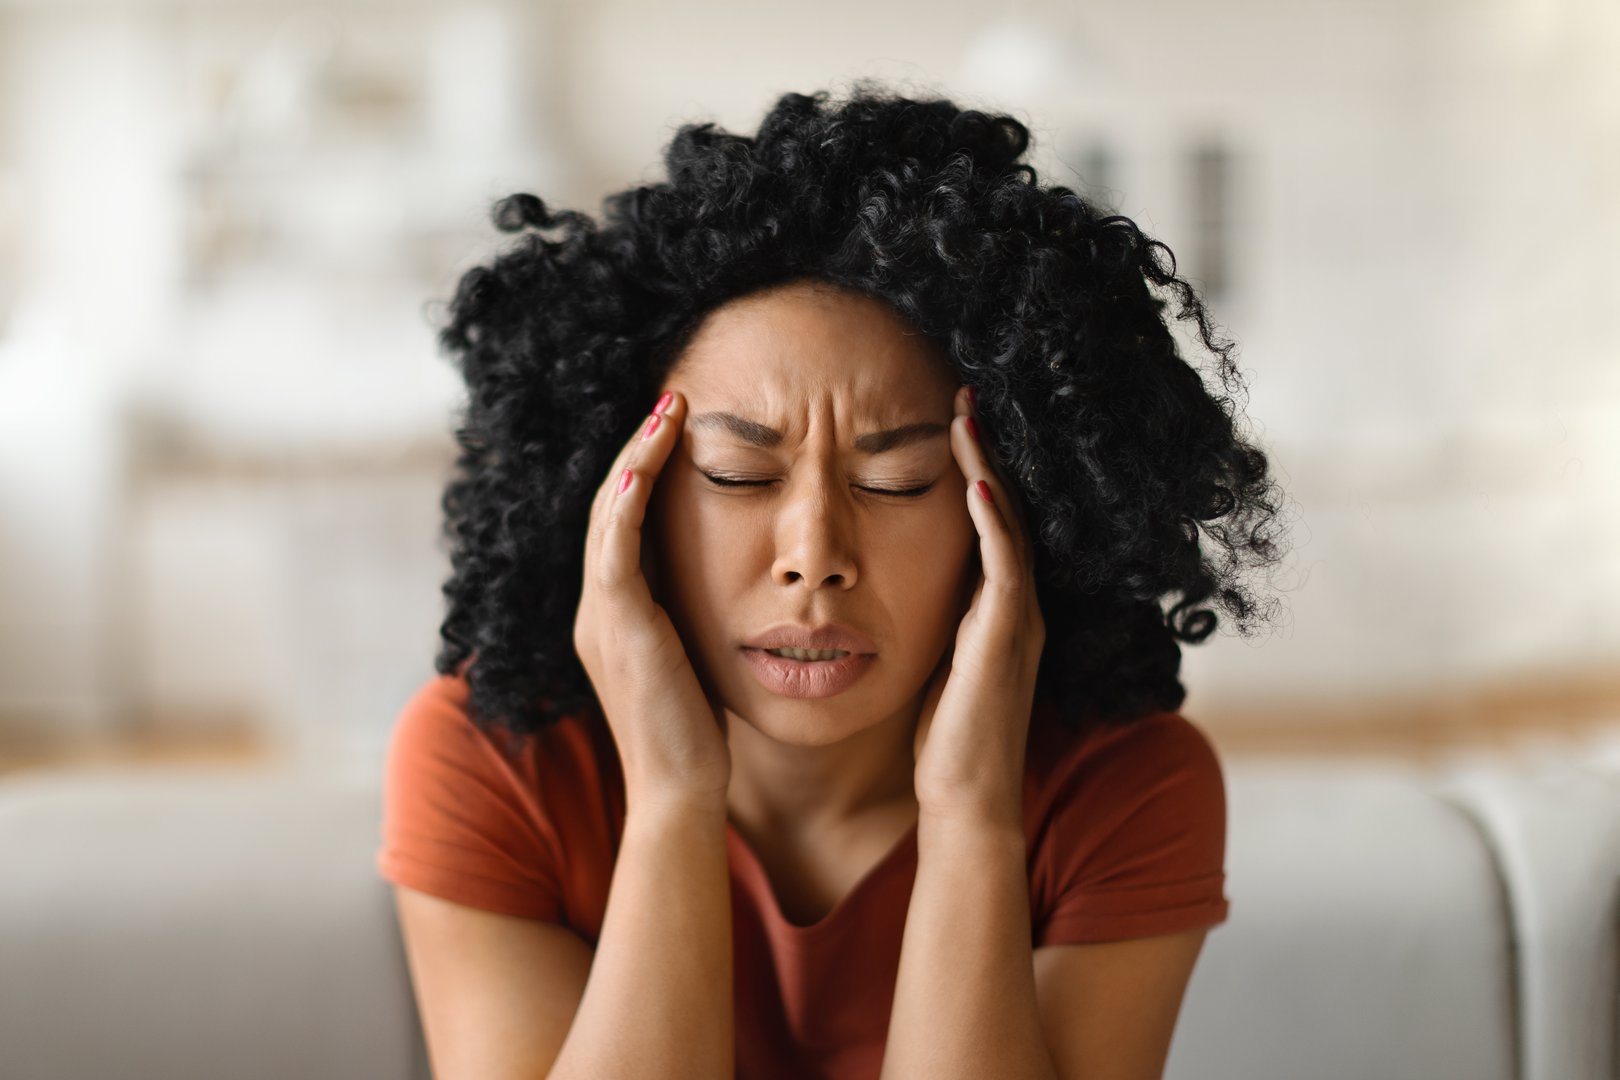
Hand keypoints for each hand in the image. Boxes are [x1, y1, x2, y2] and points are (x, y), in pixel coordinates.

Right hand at [573, 390, 731, 809]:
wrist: (682, 795)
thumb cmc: (702, 738)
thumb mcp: (698, 663)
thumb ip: (698, 622)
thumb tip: (737, 591)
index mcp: (614, 617)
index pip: (622, 525)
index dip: (644, 472)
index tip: (679, 429)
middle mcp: (596, 610)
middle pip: (606, 507)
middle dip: (636, 450)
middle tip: (672, 400)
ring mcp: (600, 618)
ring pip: (606, 515)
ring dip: (635, 457)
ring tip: (669, 409)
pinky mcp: (617, 628)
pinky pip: (614, 549)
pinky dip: (628, 500)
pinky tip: (649, 461)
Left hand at [911, 385, 1045, 823]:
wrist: (964, 801)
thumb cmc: (940, 738)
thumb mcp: (926, 659)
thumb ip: (921, 618)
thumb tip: (880, 583)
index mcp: (993, 608)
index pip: (986, 522)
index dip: (970, 470)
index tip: (945, 420)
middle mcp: (1014, 605)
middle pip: (1003, 509)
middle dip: (983, 452)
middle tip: (963, 395)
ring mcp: (1016, 619)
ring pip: (1007, 525)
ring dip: (988, 468)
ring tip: (966, 416)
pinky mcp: (1006, 638)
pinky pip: (1005, 565)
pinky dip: (993, 520)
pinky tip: (976, 482)